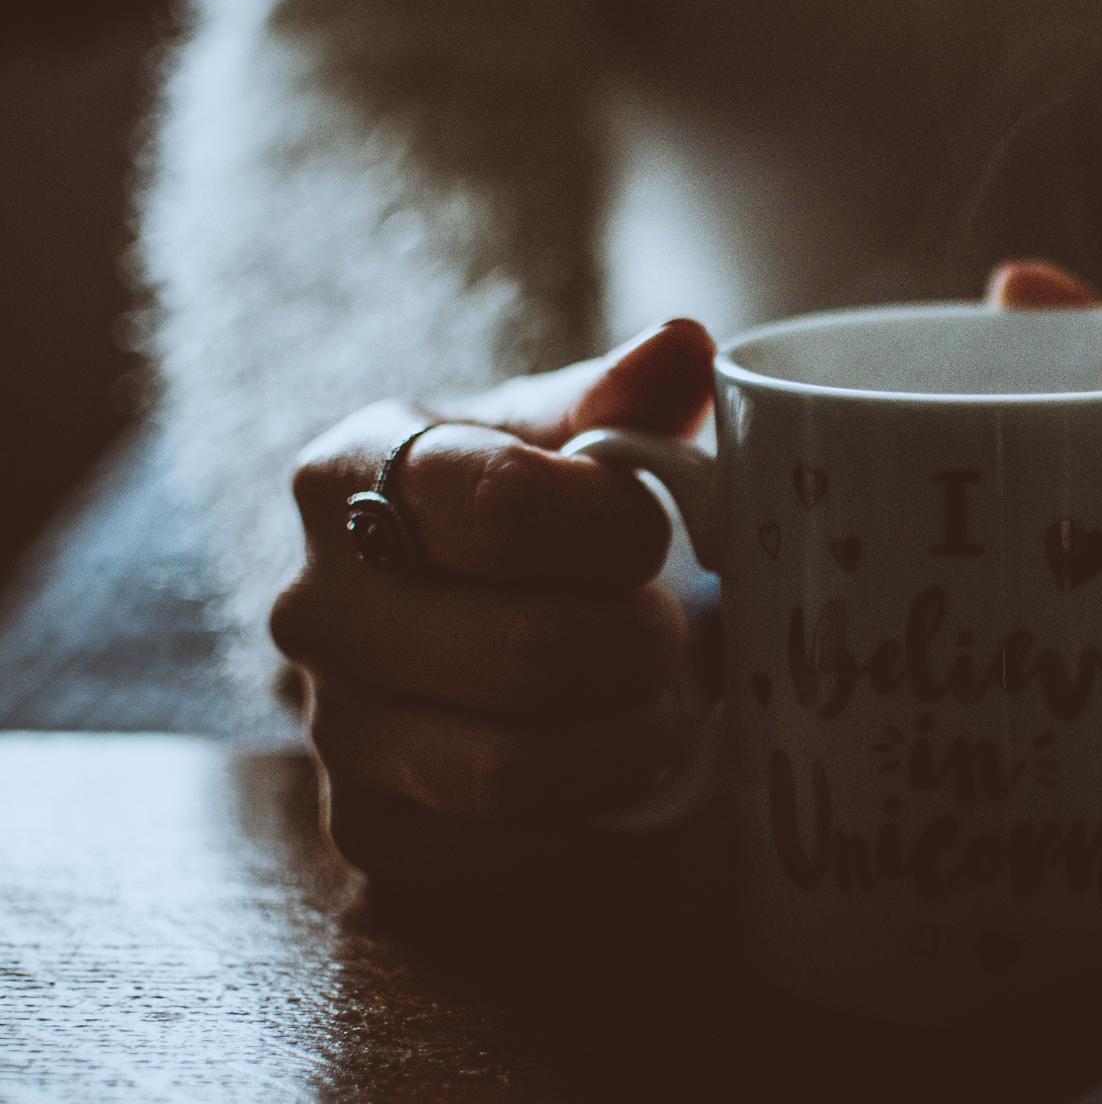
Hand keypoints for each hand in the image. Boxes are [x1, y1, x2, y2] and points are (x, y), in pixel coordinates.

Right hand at [274, 320, 717, 881]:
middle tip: (678, 633)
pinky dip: (582, 823)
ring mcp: (330, 724)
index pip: (506, 505)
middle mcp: (318, 601)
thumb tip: (685, 347)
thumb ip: (621, 394)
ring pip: (508, 770)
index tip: (656, 531)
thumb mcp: (559, 427)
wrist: (441, 594)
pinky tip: (609, 771)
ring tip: (666, 707)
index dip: (619, 527)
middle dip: (645, 647)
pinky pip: (492, 854)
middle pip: (527, 651)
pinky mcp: (365, 828)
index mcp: (356, 469)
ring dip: (628, 745)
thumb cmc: (521, 499)